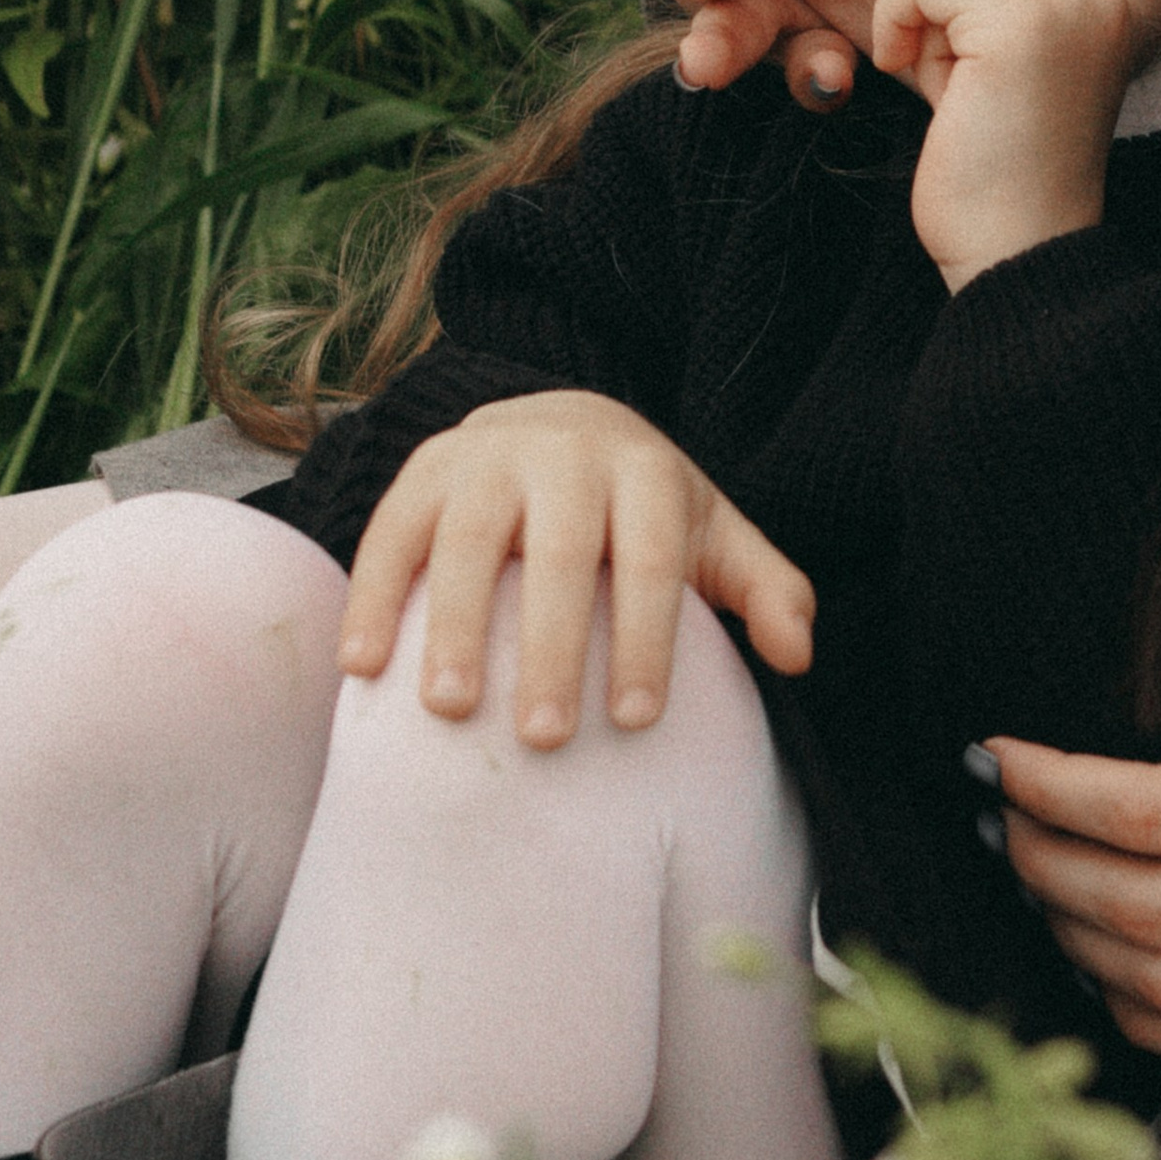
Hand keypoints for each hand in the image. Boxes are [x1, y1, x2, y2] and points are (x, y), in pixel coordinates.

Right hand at [337, 387, 813, 747]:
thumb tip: (798, 654)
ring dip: (452, 624)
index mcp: (642, 469)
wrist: (555, 420)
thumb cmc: (642, 508)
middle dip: (552, 646)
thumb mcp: (712, 533)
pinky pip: (389, 534)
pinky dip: (371, 598)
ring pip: (466, 540)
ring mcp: (483, 457)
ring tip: (449, 709)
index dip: (645, 638)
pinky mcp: (419, 472)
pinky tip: (362, 668)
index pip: (648, 558)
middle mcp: (561, 452)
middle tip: (547, 738)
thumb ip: (764, 588)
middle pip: (557, 552)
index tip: (637, 721)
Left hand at [874, 0, 1132, 288]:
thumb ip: (988, 6)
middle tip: (955, 85)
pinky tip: (900, 70)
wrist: (1018, 252)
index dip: (965, 2)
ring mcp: (1064, 6)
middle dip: (947, 8)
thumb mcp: (1007, 68)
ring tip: (948, 87)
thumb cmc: (1001, 173)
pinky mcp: (1019, 26)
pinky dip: (895, 17)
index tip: (963, 73)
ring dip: (925, 17)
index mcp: (1108, 3)